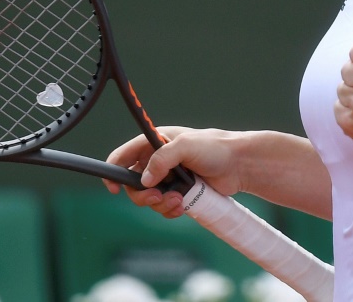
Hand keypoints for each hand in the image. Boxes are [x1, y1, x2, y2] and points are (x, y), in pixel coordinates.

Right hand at [105, 126, 242, 217]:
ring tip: (178, 201)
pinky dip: (169, 210)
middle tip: (156, 197)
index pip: (124, 155)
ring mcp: (168, 178)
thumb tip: (145, 180)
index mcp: (155, 142)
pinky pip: (164, 207)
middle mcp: (158, 160)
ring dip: (159, 204)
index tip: (113, 187)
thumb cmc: (215, 148)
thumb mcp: (186, 145)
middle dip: (142, 194)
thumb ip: (162, 158)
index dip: (114, 170)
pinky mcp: (178, 192)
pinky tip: (182, 206)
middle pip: (133, 183)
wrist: (239, 165)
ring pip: (149, 198)